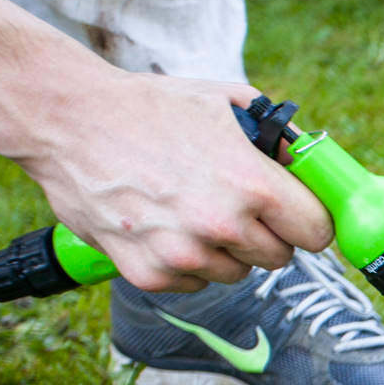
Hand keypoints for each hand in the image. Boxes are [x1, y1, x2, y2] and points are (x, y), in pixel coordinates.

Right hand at [0, 0, 332, 290]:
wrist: (66, 120)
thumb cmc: (150, 107)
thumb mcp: (227, 103)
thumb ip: (281, 140)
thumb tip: (317, 166)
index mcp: (252, 186)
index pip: (316, 233)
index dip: (308, 221)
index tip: (296, 215)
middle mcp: (222, 227)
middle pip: (280, 258)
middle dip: (266, 234)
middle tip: (235, 205)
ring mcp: (184, 255)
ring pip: (237, 273)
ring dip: (225, 249)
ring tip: (190, 207)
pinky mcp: (150, 274)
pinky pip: (195, 281)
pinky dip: (186, 260)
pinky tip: (162, 222)